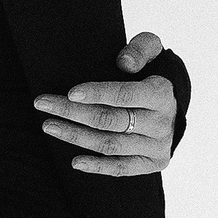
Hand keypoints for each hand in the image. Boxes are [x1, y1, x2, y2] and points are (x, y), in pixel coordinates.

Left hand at [32, 30, 176, 175]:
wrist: (174, 105)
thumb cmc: (153, 73)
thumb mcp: (153, 51)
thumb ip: (140, 48)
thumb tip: (124, 62)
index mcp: (161, 94)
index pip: (125, 95)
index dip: (97, 94)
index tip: (70, 93)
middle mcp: (161, 124)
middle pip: (111, 121)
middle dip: (73, 113)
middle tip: (43, 104)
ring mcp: (157, 146)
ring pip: (110, 145)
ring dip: (76, 137)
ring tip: (49, 126)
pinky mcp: (152, 163)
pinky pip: (121, 168)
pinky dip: (97, 166)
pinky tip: (74, 162)